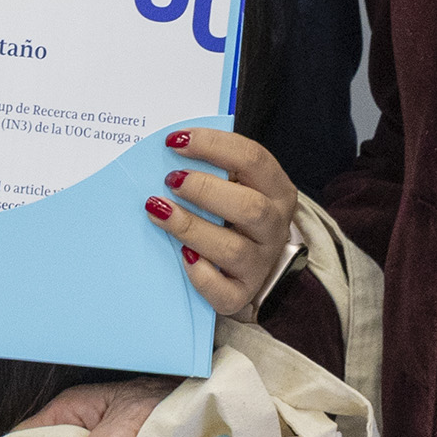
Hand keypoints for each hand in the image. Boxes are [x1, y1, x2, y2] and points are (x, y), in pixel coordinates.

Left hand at [144, 129, 298, 318]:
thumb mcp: (234, 186)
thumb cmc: (230, 214)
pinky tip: (182, 257)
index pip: (253, 159)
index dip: (213, 145)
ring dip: (191, 227)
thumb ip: (212, 168)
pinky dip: (200, 274)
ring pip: (232, 249)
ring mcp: (260, 264)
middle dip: (205, 190)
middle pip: (251, 207)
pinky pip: (223, 291)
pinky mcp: (241, 295)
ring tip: (158, 210)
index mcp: (277, 191)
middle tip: (171, 180)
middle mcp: (274, 228)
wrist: (243, 267)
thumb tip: (168, 151)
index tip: (174, 142)